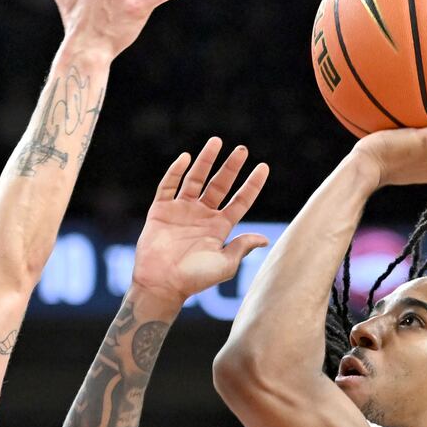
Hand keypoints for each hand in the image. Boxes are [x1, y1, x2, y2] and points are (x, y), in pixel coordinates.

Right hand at [131, 139, 269, 306]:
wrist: (162, 284)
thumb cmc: (195, 279)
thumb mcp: (225, 265)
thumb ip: (241, 248)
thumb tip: (264, 239)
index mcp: (220, 227)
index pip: (240, 201)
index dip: (252, 185)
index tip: (264, 167)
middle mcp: (202, 215)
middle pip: (220, 185)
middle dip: (231, 167)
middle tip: (242, 149)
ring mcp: (181, 210)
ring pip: (195, 179)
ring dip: (205, 161)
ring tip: (216, 141)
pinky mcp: (161, 210)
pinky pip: (168, 186)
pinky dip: (175, 171)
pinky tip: (185, 158)